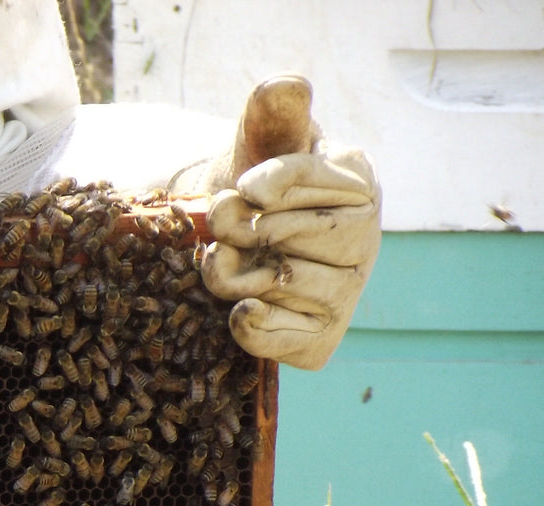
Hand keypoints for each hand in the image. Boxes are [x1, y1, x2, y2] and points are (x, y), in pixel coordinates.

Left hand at [195, 76, 381, 370]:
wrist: (234, 244)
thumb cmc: (252, 188)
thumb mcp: (262, 141)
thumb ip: (273, 113)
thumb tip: (288, 87)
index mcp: (357, 181)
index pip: (307, 176)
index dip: (265, 183)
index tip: (244, 186)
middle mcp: (364, 238)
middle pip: (290, 232)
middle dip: (238, 227)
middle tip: (220, 225)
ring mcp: (348, 291)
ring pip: (281, 282)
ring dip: (233, 273)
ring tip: (225, 261)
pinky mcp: (321, 337)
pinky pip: (283, 339)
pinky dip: (251, 327)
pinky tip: (241, 310)